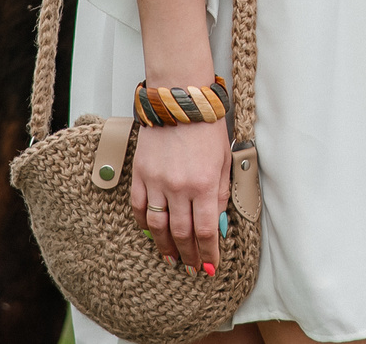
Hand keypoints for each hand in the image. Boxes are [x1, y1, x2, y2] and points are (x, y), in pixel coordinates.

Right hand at [128, 115, 231, 272]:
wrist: (180, 97)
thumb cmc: (208, 125)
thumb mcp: (225, 159)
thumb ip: (221, 193)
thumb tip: (218, 223)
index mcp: (205, 184)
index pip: (206, 230)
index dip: (208, 253)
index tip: (210, 266)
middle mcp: (179, 187)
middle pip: (182, 233)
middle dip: (189, 255)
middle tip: (191, 268)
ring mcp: (157, 181)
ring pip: (158, 226)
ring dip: (166, 246)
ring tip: (172, 258)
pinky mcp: (140, 174)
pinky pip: (140, 207)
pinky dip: (145, 224)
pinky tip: (152, 233)